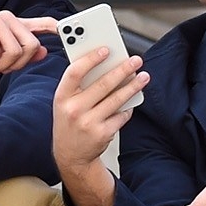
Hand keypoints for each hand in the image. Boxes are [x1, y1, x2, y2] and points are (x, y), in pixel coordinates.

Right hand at [0, 11, 55, 79]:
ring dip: (2, 66)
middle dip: (17, 64)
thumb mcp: (2, 61)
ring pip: (15, 51)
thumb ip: (23, 56)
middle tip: (1, 68)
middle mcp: (8, 19)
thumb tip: (44, 51)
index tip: (69, 31)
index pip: (41, 23)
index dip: (56, 27)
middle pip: (31, 46)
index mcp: (14, 26)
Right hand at [53, 43, 143, 205]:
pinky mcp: (102, 134)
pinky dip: (128, 108)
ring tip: (143, 77)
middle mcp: (74, 109)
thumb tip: (106, 64)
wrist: (70, 156)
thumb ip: (79, 85)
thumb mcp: (65, 103)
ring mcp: (88, 123)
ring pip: (117, 99)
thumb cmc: (69, 123)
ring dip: (133, 86)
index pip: (75, 72)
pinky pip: (121, 115)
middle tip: (135, 61)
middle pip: (102, 84)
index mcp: (62, 97)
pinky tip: (132, 100)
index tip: (107, 50)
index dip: (91, 59)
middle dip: (123, 70)